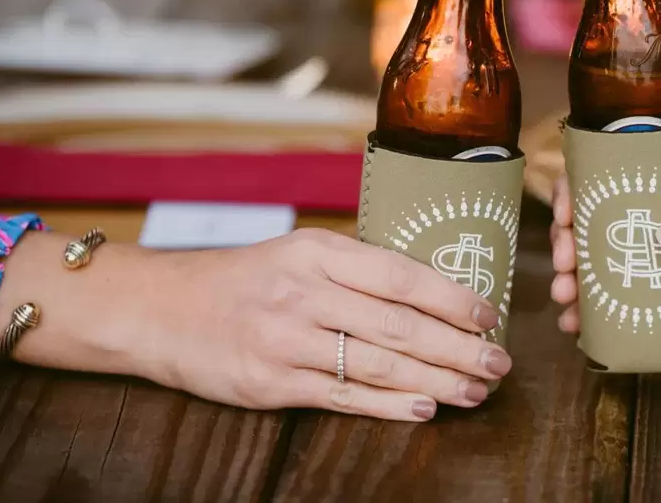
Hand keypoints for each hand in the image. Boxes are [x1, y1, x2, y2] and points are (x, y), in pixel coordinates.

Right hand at [151, 229, 510, 420]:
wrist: (161, 308)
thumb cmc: (245, 279)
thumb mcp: (298, 253)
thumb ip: (356, 270)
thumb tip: (434, 294)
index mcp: (318, 251)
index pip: (400, 275)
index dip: (452, 298)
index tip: (490, 317)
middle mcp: (303, 292)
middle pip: (399, 326)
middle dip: (458, 349)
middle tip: (499, 364)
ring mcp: (285, 339)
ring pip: (378, 366)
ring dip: (435, 382)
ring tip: (475, 391)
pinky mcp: (269, 383)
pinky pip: (342, 398)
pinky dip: (389, 406)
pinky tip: (424, 409)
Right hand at [549, 150, 660, 329]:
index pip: (622, 167)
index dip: (582, 187)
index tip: (564, 213)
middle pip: (612, 219)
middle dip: (576, 242)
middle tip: (564, 267)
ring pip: (627, 262)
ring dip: (590, 281)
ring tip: (569, 303)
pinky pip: (655, 300)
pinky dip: (621, 313)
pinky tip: (593, 328)